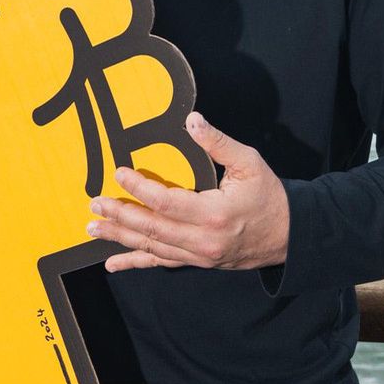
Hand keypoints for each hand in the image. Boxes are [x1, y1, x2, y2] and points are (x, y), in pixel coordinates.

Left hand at [87, 112, 289, 271]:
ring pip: (151, 247)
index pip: (165, 202)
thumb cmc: (269, 196)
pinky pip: (161, 263)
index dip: (139, 188)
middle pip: (151, 228)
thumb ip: (217, 143)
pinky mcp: (197, 262)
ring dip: (119, 238)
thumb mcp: (249, 162)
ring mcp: (198, 255)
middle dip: (119, 215)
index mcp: (214, 213)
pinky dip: (135, 263)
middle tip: (94, 204)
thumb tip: (192, 120)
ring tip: (93, 229)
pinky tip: (113, 263)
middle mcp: (202, 240)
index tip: (119, 173)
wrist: (289, 235)